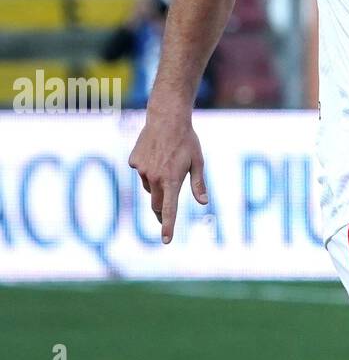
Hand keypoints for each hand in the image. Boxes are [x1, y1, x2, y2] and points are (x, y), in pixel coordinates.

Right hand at [128, 110, 206, 243]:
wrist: (166, 118)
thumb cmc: (187, 141)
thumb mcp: (198, 162)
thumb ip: (199, 184)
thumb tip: (203, 203)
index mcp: (172, 181)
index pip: (169, 210)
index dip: (168, 227)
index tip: (166, 241)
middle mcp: (155, 178)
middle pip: (155, 205)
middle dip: (160, 213)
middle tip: (164, 218)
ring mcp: (142, 170)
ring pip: (148, 188)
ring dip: (156, 186)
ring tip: (166, 166)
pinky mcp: (134, 162)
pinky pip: (141, 173)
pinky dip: (148, 170)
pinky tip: (155, 155)